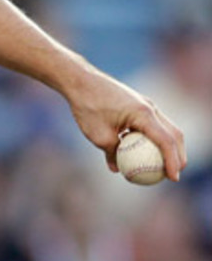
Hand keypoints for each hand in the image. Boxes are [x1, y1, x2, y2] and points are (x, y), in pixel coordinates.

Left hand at [66, 68, 185, 181]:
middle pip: (174, 134)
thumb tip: (117, 169)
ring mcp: (145, 104)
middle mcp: (150, 108)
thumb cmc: (88, 107)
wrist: (80, 81)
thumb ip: (112, 153)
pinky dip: (154, 138)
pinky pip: (152, 124)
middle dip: (179, 155)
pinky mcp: (138, 104)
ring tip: (164, 166)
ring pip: (166, 128)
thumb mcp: (97, 136)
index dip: (173, 161)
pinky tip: (145, 151)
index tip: (173, 178)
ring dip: (168, 147)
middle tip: (174, 174)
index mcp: (143, 114)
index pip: (166, 141)